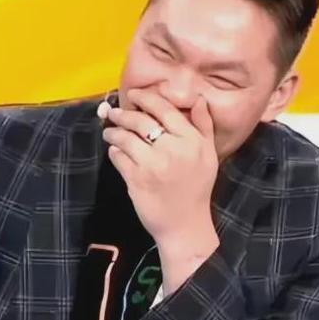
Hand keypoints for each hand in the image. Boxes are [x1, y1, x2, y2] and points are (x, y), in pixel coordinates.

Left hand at [103, 89, 219, 293]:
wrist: (185, 225)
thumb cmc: (197, 188)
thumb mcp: (208, 155)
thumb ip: (203, 125)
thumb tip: (198, 99)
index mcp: (191, 140)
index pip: (165, 110)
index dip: (146, 98)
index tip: (134, 94)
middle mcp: (172, 149)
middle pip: (141, 121)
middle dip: (123, 113)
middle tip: (113, 112)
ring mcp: (152, 164)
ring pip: (125, 138)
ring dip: (114, 132)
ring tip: (109, 132)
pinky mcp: (136, 179)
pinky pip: (118, 157)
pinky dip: (114, 152)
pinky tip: (115, 151)